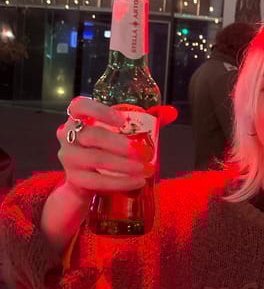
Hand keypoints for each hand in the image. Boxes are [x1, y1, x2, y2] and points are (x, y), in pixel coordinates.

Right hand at [57, 97, 177, 197]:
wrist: (85, 180)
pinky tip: (138, 182)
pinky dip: (120, 183)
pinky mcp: (74, 180)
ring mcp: (69, 158)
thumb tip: (171, 113)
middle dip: (122, 145)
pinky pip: (97, 182)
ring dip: (124, 165)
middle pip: (92, 136)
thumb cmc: (105, 148)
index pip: (79, 106)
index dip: (100, 111)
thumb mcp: (118, 133)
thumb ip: (144, 120)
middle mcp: (67, 136)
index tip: (122, 122)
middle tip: (146, 153)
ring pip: (96, 160)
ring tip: (146, 170)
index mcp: (78, 118)